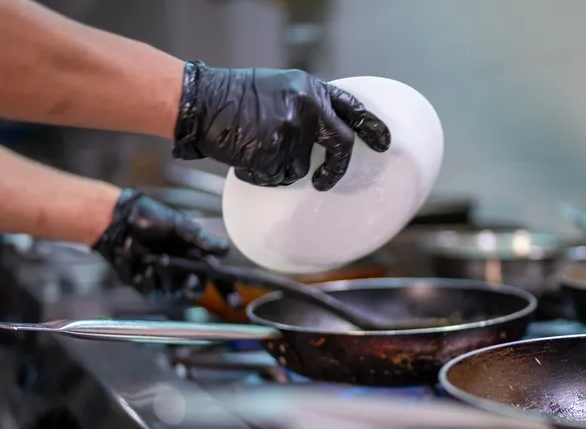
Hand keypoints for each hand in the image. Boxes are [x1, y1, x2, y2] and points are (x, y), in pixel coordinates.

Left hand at [92, 189, 228, 295]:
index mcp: (196, 256)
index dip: (228, 291)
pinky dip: (150, 281)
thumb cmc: (150, 217)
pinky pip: (154, 292)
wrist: (119, 220)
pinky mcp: (146, 285)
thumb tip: (224, 248)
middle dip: (195, 286)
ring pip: (176, 294)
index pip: (217, 277)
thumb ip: (202, 239)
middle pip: (197, 290)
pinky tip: (144, 268)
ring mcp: (165, 279)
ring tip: (159, 261)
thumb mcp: (180, 225)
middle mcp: (182, 270)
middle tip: (191, 278)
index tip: (234, 301)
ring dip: (169, 278)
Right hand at [171, 61, 390, 190]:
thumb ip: (306, 107)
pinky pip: (276, 176)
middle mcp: (308, 106)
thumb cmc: (234, 98)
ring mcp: (293, 128)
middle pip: (341, 145)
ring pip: (300, 167)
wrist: (201, 102)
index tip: (384, 145)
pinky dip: (260, 175)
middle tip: (324, 182)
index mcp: (311, 89)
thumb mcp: (280, 89)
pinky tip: (244, 158)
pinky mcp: (275, 149)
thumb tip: (325, 135)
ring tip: (254, 150)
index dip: (372, 128)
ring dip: (279, 169)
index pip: (352, 109)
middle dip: (336, 169)